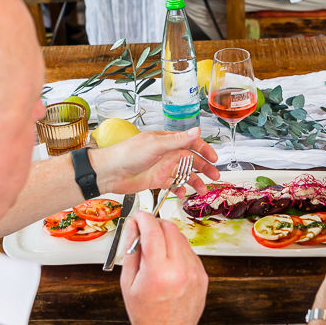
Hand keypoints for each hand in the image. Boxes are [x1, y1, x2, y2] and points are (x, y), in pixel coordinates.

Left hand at [92, 127, 219, 196]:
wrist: (110, 172)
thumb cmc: (128, 154)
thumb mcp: (155, 145)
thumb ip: (177, 140)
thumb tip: (196, 131)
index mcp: (168, 142)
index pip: (191, 143)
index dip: (205, 150)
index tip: (214, 158)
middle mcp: (167, 154)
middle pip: (192, 160)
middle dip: (205, 168)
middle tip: (215, 176)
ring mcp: (163, 167)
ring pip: (185, 174)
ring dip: (195, 181)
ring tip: (203, 190)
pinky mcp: (157, 180)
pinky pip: (174, 184)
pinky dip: (180, 189)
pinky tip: (182, 193)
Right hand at [120, 211, 207, 324]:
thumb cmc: (145, 315)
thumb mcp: (128, 282)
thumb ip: (130, 250)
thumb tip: (132, 226)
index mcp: (158, 272)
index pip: (153, 230)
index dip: (143, 217)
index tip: (138, 215)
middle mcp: (180, 269)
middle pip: (170, 228)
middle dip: (155, 223)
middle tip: (144, 229)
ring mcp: (194, 272)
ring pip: (181, 237)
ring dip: (167, 236)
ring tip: (155, 251)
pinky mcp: (202, 275)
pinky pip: (189, 251)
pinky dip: (177, 249)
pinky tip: (168, 262)